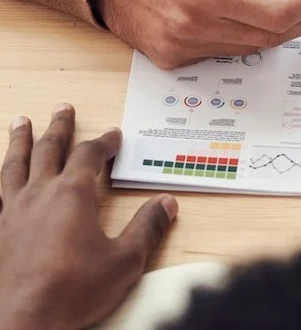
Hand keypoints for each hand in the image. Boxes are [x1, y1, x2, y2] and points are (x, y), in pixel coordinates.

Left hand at [0, 105, 177, 329]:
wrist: (23, 322)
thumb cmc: (73, 291)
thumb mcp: (124, 261)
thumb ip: (147, 228)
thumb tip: (166, 204)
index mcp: (72, 195)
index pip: (89, 156)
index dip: (104, 143)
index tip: (114, 136)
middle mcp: (38, 195)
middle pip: (49, 150)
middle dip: (59, 128)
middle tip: (62, 109)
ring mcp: (11, 213)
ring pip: (14, 166)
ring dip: (20, 142)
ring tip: (20, 123)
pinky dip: (0, 179)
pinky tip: (0, 178)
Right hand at [93, 0, 300, 68]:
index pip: (276, 17)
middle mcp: (193, 27)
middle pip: (268, 38)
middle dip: (298, 22)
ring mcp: (181, 48)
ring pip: (247, 49)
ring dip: (269, 29)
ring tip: (274, 5)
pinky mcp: (171, 60)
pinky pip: (221, 53)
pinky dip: (238, 36)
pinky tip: (236, 15)